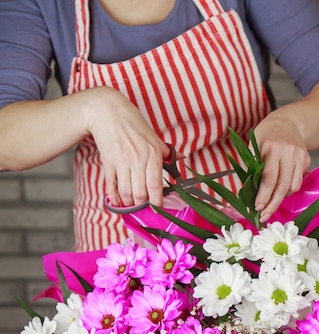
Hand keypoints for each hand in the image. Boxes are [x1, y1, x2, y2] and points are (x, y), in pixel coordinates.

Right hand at [80, 87, 169, 208]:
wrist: (108, 112)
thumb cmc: (134, 125)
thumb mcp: (154, 137)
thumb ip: (166, 152)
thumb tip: (181, 159)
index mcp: (153, 154)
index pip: (156, 185)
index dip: (157, 201)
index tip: (158, 209)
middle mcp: (138, 159)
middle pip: (140, 193)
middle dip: (142, 205)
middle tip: (143, 207)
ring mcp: (122, 162)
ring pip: (126, 192)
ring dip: (128, 202)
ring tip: (131, 204)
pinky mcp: (108, 162)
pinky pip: (111, 185)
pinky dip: (113, 196)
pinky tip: (117, 201)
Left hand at [253, 116, 310, 222]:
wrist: (287, 123)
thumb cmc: (265, 136)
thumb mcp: (253, 146)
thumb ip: (250, 168)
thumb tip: (245, 193)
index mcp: (272, 147)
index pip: (269, 177)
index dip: (264, 195)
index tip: (258, 208)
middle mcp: (288, 152)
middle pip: (283, 186)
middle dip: (273, 204)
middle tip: (265, 217)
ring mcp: (300, 156)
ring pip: (293, 187)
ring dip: (282, 197)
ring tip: (272, 199)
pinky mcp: (307, 160)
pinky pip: (298, 181)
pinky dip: (289, 189)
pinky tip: (281, 187)